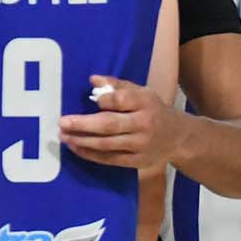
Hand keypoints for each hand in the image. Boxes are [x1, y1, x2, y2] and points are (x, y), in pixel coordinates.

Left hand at [59, 75, 181, 169]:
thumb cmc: (152, 109)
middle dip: (83, 124)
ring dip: (82, 141)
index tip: (92, 100)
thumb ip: (117, 85)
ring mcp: (141, 145)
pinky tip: (76, 148)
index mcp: (145, 102)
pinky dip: (90, 154)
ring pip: (107, 144)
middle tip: (62, 122)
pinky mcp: (137, 161)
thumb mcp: (141, 92)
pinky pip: (110, 159)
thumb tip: (93, 80)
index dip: (104, 100)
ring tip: (63, 136)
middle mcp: (143, 124)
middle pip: (109, 125)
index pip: (121, 100)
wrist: (179, 138)